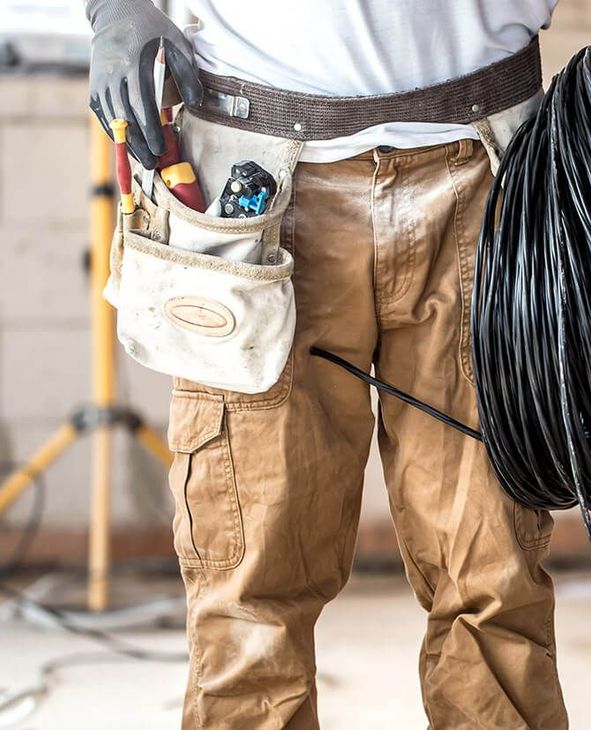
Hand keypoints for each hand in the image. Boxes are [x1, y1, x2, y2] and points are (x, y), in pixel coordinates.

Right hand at [86, 0, 202, 168]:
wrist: (115, 12)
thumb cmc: (151, 31)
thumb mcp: (176, 44)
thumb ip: (187, 74)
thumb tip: (196, 103)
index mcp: (133, 65)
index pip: (141, 105)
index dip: (149, 130)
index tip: (159, 148)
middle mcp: (113, 75)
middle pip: (125, 118)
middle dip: (139, 145)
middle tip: (152, 164)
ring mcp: (101, 83)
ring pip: (113, 121)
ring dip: (127, 144)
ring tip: (142, 160)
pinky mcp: (95, 90)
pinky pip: (104, 118)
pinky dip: (115, 135)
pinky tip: (128, 147)